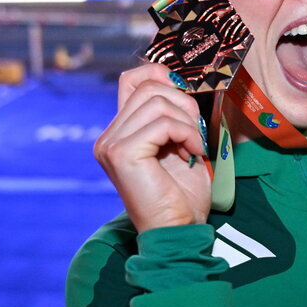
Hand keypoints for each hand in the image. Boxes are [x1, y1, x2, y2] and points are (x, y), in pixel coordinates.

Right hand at [94, 63, 210, 232]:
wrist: (178, 231)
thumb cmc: (183, 195)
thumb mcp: (180, 146)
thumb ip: (174, 116)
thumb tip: (186, 83)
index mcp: (120, 132)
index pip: (131, 80)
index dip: (162, 75)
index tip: (188, 96)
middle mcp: (109, 136)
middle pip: (148, 87)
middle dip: (184, 104)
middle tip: (198, 133)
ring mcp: (111, 144)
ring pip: (156, 101)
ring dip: (187, 122)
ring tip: (195, 147)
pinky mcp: (122, 153)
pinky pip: (162, 123)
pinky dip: (187, 134)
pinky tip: (193, 153)